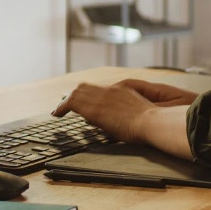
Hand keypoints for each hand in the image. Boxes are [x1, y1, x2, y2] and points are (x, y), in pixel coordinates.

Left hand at [51, 80, 194, 143]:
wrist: (151, 122)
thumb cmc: (153, 122)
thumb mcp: (144, 113)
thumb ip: (133, 112)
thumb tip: (126, 118)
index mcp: (123, 90)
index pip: (101, 90)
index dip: (90, 94)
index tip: (86, 101)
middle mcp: (110, 90)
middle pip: (86, 87)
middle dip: (75, 95)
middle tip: (65, 104)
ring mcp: (101, 98)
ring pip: (77, 92)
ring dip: (67, 101)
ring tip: (59, 110)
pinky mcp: (94, 108)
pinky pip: (71, 102)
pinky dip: (62, 107)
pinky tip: (57, 114)